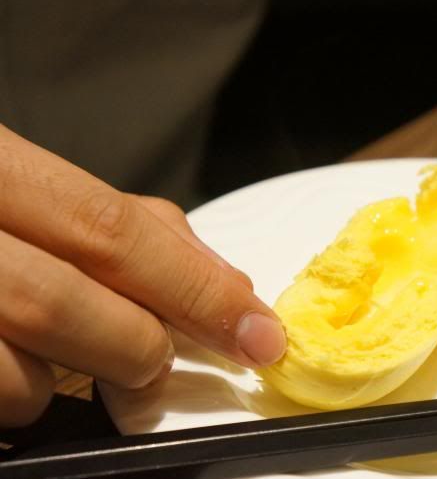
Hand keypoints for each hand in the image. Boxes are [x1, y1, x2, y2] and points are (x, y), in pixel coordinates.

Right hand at [0, 125, 284, 426]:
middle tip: (157, 369)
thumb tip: (222, 283)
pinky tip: (21, 376)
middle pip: (65, 304)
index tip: (256, 332)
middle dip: (138, 349)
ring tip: (67, 364)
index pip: (112, 229)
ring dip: (66, 388)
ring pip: (18, 376)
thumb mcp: (34, 186)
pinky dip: (22, 407)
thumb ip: (126, 224)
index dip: (196, 288)